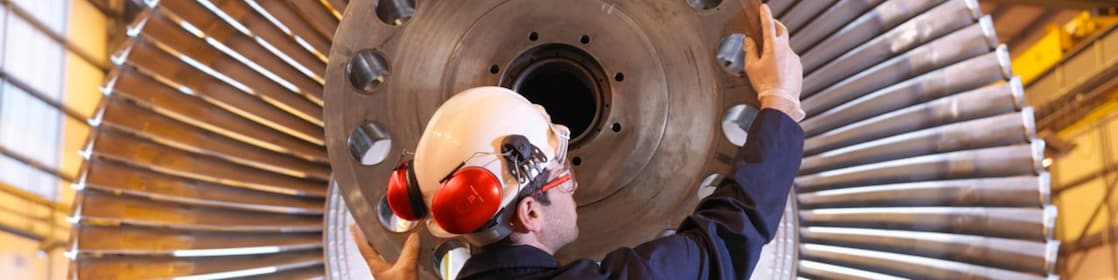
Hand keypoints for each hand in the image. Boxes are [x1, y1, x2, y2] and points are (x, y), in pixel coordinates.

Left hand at [351, 224, 420, 279]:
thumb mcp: (405, 269)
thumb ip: (409, 252)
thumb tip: (413, 237)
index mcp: (376, 266)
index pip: (364, 248)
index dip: (358, 235)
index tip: (352, 226)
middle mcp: (380, 270)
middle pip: (373, 251)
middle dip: (372, 239)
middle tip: (371, 228)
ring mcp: (388, 275)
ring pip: (385, 257)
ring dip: (386, 247)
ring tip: (389, 236)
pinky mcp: (397, 277)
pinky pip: (397, 262)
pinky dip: (400, 254)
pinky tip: (407, 253)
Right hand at [743, 4, 804, 121]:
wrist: (781, 100)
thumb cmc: (766, 85)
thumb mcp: (751, 67)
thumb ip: (749, 50)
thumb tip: (749, 41)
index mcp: (773, 47)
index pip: (768, 25)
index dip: (765, 15)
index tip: (764, 8)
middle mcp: (786, 49)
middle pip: (781, 30)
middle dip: (775, 25)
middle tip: (770, 24)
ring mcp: (794, 58)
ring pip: (785, 46)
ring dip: (778, 47)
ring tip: (769, 57)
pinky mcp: (798, 67)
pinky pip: (790, 58)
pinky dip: (783, 59)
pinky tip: (777, 69)